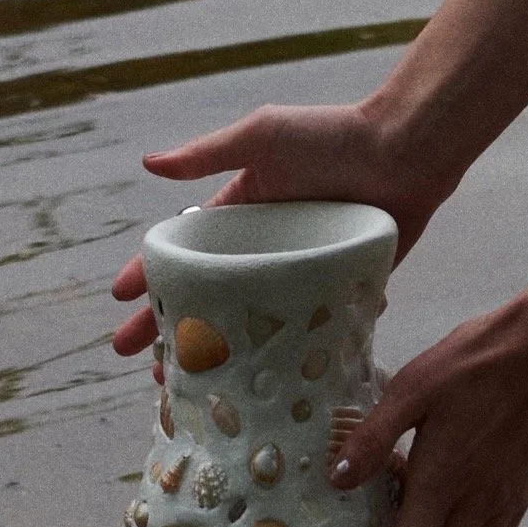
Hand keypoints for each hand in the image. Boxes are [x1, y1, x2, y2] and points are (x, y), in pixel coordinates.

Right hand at [111, 101, 457, 365]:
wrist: (406, 152)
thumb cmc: (334, 136)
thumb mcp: (264, 136)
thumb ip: (208, 154)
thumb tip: (148, 164)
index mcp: (242, 217)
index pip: (185, 256)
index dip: (150, 279)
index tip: (120, 305)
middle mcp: (267, 253)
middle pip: (210, 302)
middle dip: (174, 333)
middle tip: (145, 369)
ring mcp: (300, 278)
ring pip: (251, 328)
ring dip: (223, 360)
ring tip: (198, 390)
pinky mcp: (336, 294)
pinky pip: (305, 332)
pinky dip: (286, 360)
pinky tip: (263, 390)